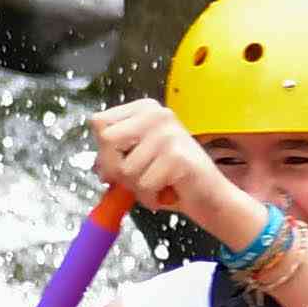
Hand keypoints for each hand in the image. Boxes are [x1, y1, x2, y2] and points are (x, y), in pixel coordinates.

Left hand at [87, 97, 254, 243]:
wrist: (209, 196)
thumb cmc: (173, 179)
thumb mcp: (138, 159)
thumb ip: (115, 155)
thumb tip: (98, 166)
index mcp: (145, 109)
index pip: (99, 122)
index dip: (104, 150)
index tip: (120, 163)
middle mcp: (157, 114)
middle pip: (107, 140)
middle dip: (115, 169)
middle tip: (136, 178)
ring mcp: (168, 133)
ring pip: (124, 168)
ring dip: (137, 188)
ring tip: (157, 184)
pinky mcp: (177, 156)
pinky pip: (144, 184)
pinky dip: (151, 197)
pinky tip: (167, 190)